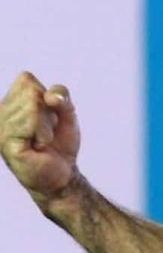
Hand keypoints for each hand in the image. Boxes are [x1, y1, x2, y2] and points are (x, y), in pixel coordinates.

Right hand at [0, 72, 81, 202]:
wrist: (62, 173)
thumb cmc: (60, 143)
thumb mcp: (66, 112)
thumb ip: (61, 96)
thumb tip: (49, 96)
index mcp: (8, 102)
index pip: (26, 79)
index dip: (48, 97)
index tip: (49, 117)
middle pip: (31, 91)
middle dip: (49, 112)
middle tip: (46, 132)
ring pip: (33, 105)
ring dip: (47, 126)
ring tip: (41, 141)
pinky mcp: (6, 141)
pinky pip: (31, 122)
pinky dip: (44, 134)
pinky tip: (38, 147)